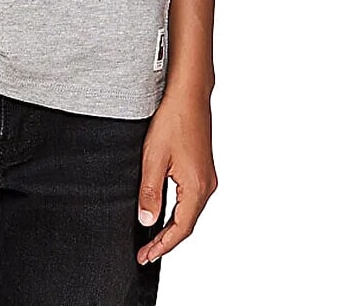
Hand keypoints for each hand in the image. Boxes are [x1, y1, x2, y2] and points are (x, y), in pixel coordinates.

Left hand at [136, 90, 217, 264]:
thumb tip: (147, 221)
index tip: (146, 256)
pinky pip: (191, 199)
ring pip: (190, 212)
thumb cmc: (173, 120)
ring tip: (152, 238)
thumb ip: (150, 192)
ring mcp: (207, 177)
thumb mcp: (153, 158)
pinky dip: (178, 211)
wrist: (189, 95)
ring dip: (172, 226)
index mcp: (196, 186)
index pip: (180, 228)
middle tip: (145, 252)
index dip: (162, 245)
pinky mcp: (203, 168)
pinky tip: (165, 212)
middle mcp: (207, 185)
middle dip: (166, 240)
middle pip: (187, 224)